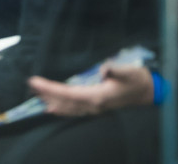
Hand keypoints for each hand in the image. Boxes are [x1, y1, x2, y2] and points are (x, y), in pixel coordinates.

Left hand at [28, 64, 153, 116]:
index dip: (52, 89)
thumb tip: (105, 68)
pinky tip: (52, 108)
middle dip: (47, 94)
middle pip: (65, 103)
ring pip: (68, 108)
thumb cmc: (137, 79)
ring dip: (52, 102)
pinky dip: (61, 108)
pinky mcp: (95, 106)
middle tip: (31, 85)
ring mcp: (94, 108)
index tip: (37, 82)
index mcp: (99, 96)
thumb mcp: (129, 71)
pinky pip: (74, 110)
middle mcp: (94, 105)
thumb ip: (117, 70)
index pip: (69, 94)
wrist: (147, 92)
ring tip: (37, 96)